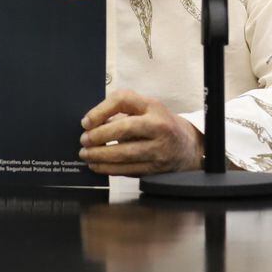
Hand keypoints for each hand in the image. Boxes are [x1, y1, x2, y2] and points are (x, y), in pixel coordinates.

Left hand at [78, 89, 203, 175]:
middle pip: (124, 129)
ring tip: (86, 155)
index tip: (85, 122)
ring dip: (100, 156)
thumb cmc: (159, 123)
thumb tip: (92, 123)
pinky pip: (129, 170)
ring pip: (125, 154)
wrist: (187, 146)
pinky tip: (97, 166)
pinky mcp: (156, 169)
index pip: (123, 100)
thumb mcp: (145, 107)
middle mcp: (158, 127)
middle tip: (84, 140)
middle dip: (99, 136)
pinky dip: (109, 169)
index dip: (100, 110)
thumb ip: (121, 110)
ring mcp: (159, 150)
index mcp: (153, 107)